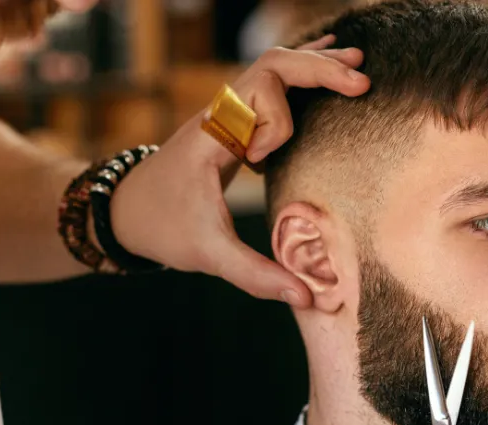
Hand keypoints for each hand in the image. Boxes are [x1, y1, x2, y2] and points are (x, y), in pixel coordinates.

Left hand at [109, 36, 368, 306]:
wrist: (126, 212)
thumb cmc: (163, 229)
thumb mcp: (207, 255)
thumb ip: (255, 275)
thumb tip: (307, 295)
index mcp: (213, 133)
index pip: (257, 87)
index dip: (275, 119)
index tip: (259, 161)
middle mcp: (222, 113)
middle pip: (274, 66)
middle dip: (319, 69)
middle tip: (361, 81)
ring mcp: (229, 113)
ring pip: (274, 70)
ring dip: (314, 67)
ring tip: (357, 66)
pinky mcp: (236, 123)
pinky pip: (271, 88)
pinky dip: (301, 78)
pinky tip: (328, 70)